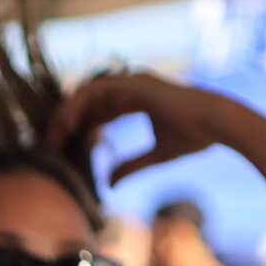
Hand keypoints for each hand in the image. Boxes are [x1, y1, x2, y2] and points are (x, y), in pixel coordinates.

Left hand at [49, 71, 246, 185]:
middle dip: (66, 123)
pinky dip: (77, 106)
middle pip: (87, 102)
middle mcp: (132, 87)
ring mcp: (132, 81)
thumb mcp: (154, 157)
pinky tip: (67, 126)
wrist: (215, 124)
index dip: (79, 130)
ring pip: (86, 94)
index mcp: (137, 101)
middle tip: (50, 146)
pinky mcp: (133, 81)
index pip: (98, 112)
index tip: (63, 150)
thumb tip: (108, 184)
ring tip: (54, 138)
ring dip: (66, 115)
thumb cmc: (193, 137)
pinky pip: (94, 90)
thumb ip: (130, 166)